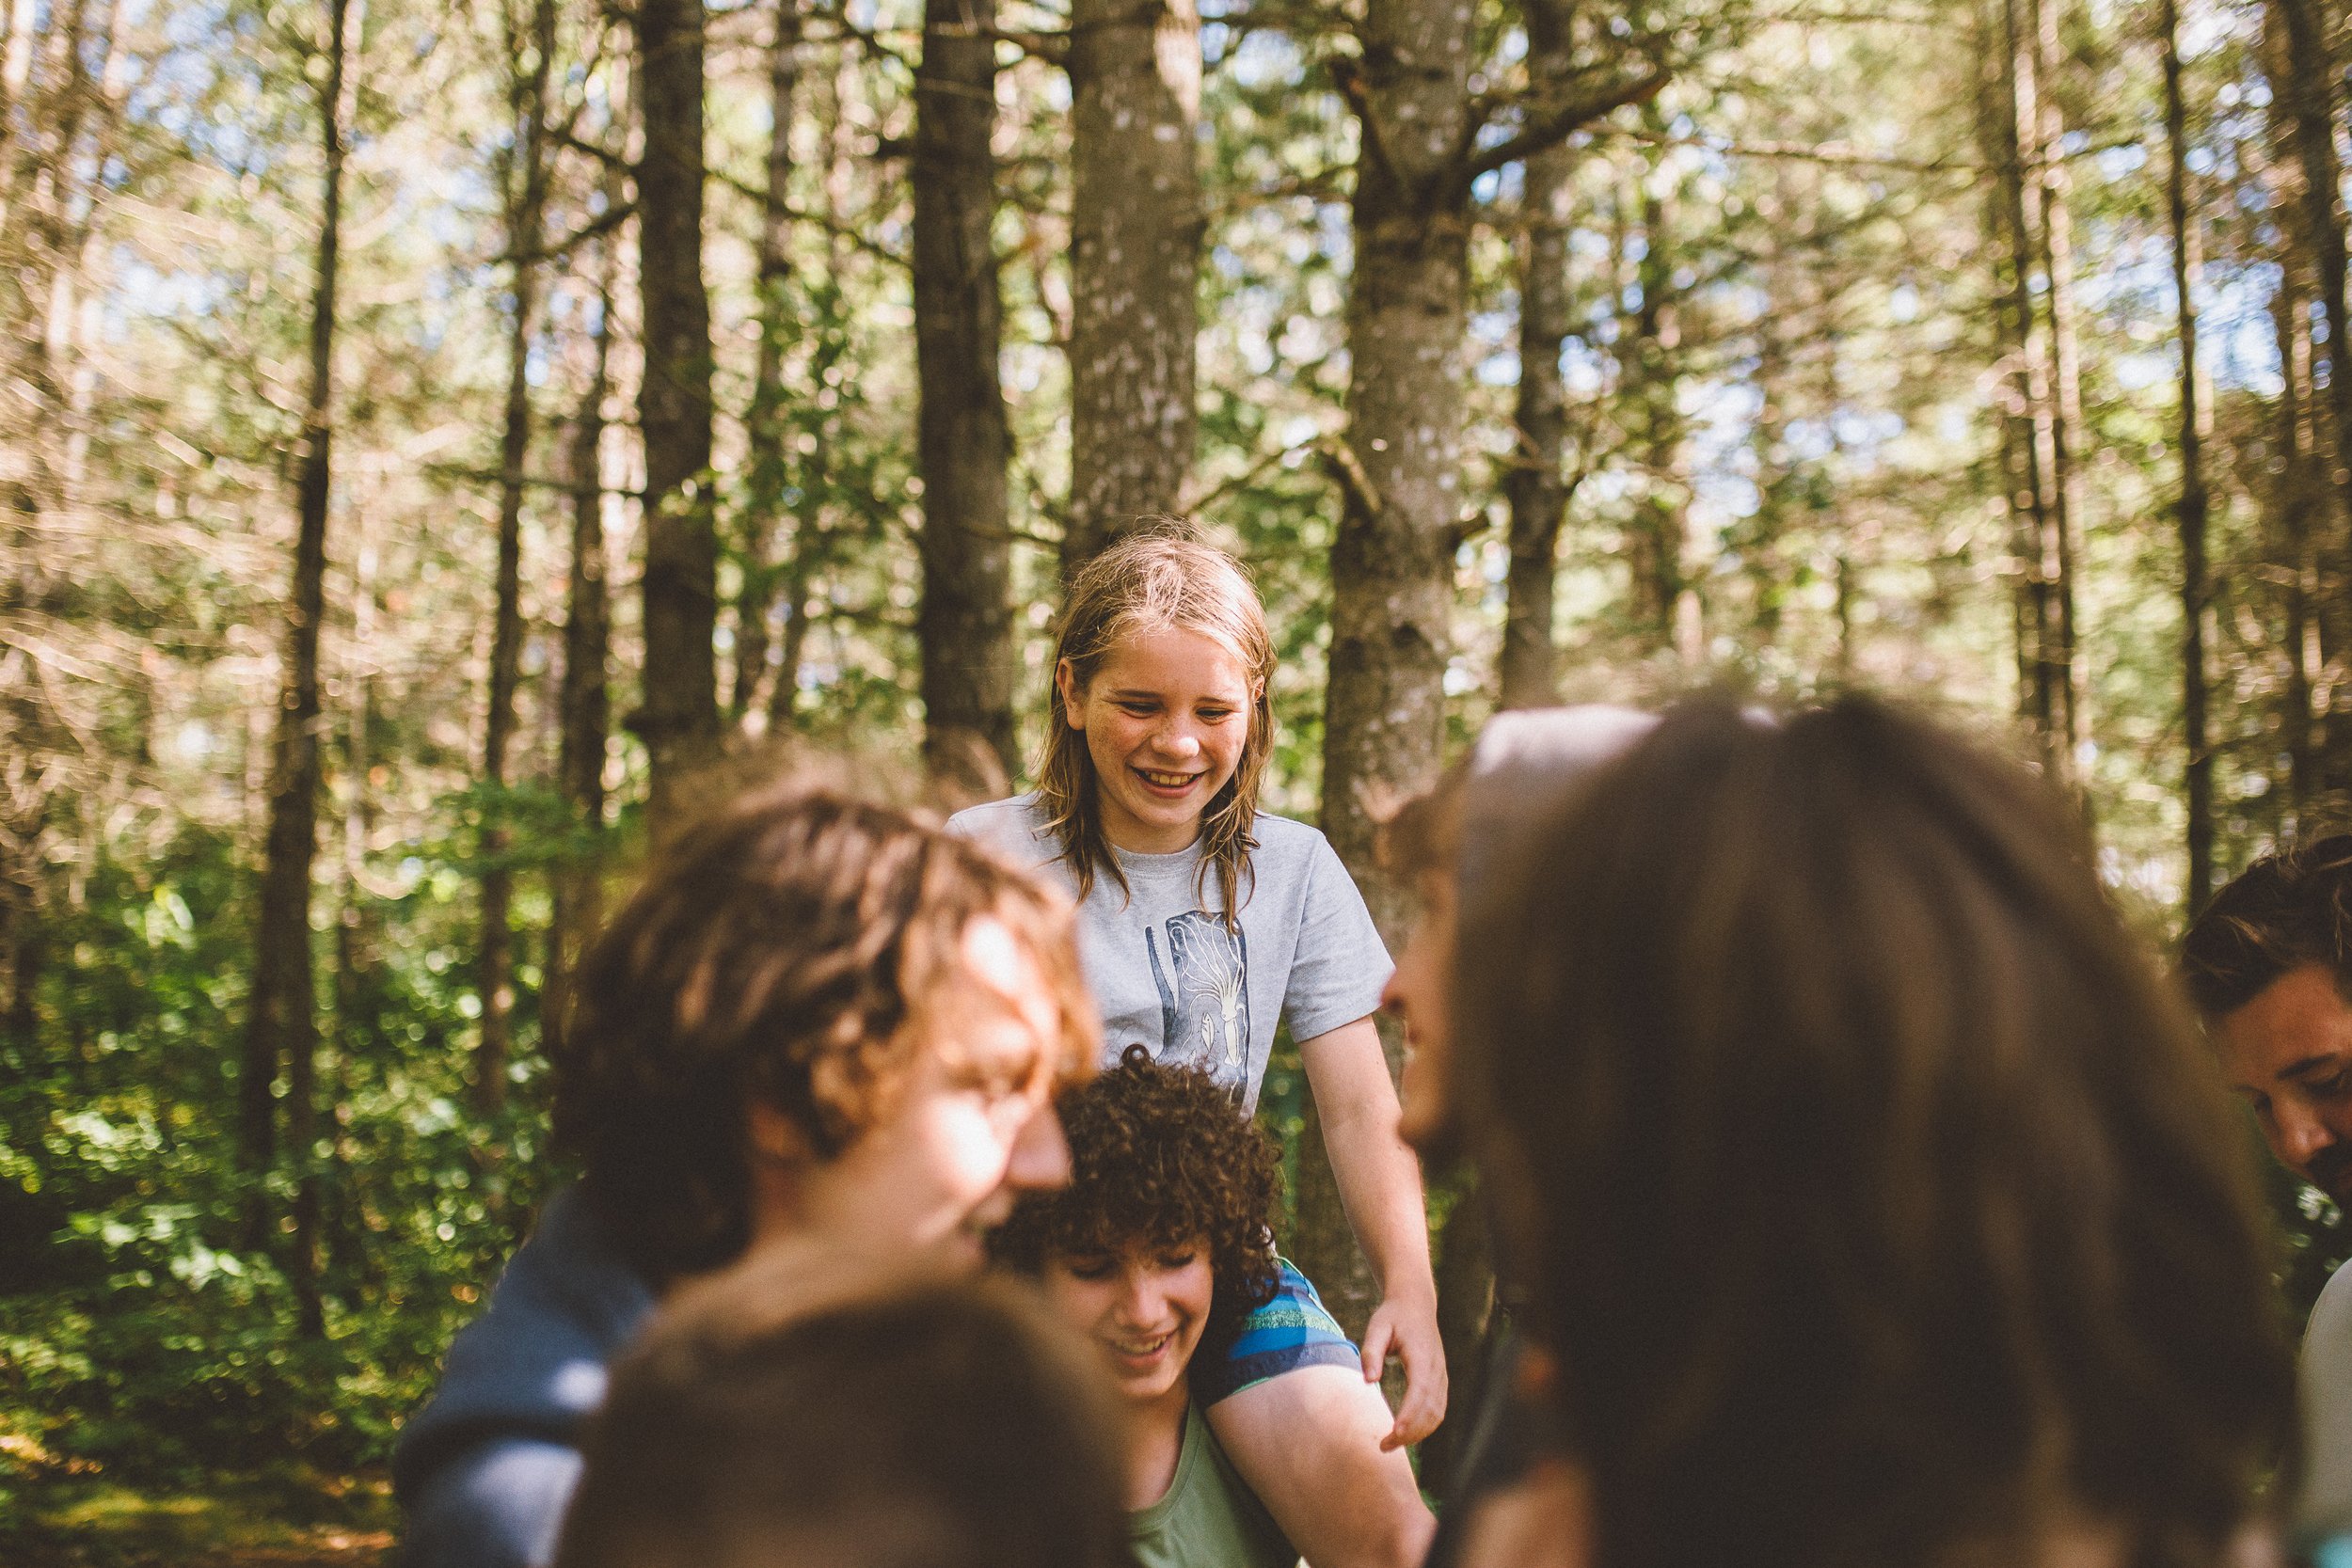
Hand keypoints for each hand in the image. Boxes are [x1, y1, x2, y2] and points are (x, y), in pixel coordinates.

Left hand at [1360, 1290, 1448, 1449]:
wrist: (1416, 1304)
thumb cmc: (1393, 1316)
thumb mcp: (1377, 1327)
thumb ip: (1371, 1352)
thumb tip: (1369, 1381)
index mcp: (1423, 1356)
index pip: (1420, 1391)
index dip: (1410, 1415)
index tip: (1395, 1432)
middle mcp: (1437, 1369)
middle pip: (1430, 1409)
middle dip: (1410, 1432)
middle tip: (1384, 1446)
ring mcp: (1441, 1376)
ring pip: (1437, 1413)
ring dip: (1418, 1433)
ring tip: (1390, 1444)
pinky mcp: (1440, 1381)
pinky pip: (1438, 1410)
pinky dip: (1425, 1426)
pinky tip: (1406, 1434)